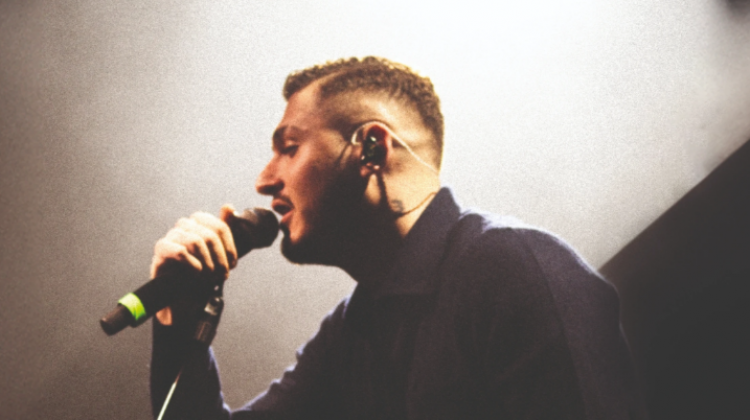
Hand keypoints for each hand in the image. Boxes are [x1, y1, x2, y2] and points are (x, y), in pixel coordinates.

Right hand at [151, 205, 238, 325]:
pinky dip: (192, 265)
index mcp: (200, 222)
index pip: (220, 227)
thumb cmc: (202, 275)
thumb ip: (225, 230)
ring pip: (195, 241)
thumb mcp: (220, 254)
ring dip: (207, 264)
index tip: (232, 265)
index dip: (229, 248)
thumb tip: (228, 206)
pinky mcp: (161, 250)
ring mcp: (171, 236)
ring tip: (208, 277)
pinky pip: (179, 251)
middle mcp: (185, 225)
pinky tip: (196, 274)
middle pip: (210, 235)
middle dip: (219, 259)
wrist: (184, 300)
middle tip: (221, 276)